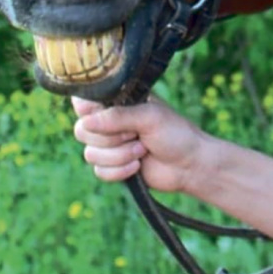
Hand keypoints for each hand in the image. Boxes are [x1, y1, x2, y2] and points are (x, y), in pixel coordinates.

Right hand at [72, 96, 206, 192]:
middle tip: (136, 134)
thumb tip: (85, 122)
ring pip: (90, 154)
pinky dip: (120, 171)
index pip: (83, 101)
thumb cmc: (175, 133)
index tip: (103, 115)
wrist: (190, 165)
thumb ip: (118, 117)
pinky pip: (99, 172)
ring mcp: (110, 145)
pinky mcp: (112, 166)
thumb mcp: (149, 117)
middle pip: (82, 131)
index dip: (88, 111)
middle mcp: (109, 122)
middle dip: (112, 138)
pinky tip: (138, 166)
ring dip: (119, 155)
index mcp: (118, 102)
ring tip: (142, 150)